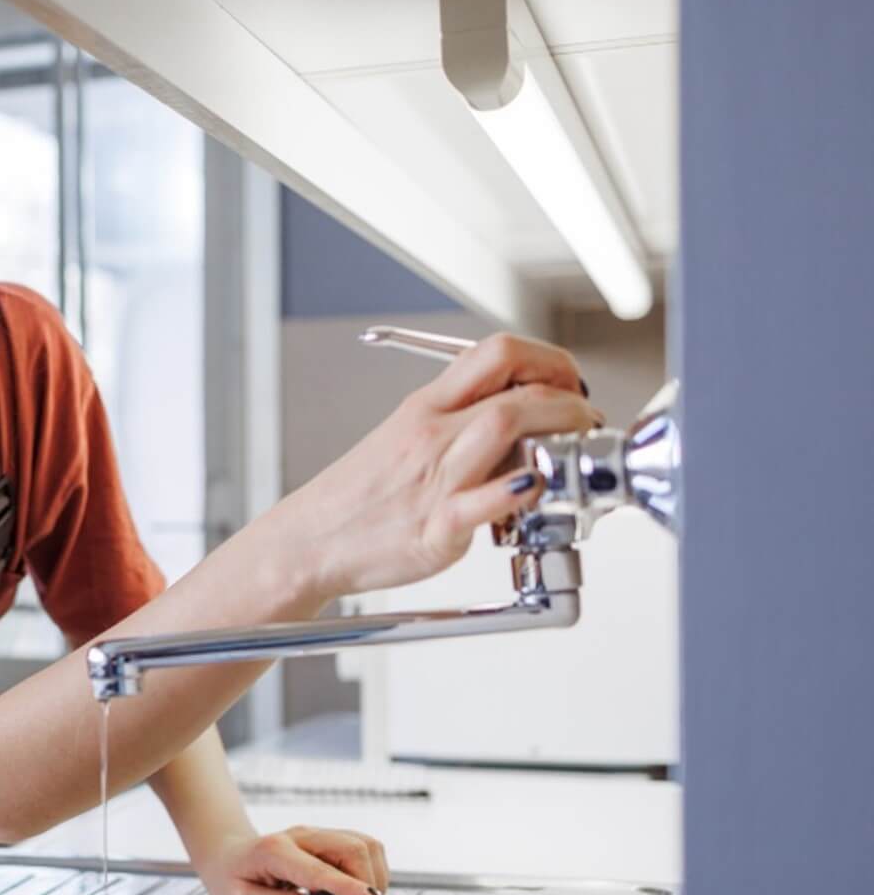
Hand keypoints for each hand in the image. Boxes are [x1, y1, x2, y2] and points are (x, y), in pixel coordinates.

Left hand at [192, 825, 390, 894]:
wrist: (225, 855)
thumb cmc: (228, 878)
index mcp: (275, 852)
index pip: (320, 870)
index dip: (348, 886)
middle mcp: (300, 836)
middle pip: (353, 848)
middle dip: (366, 882)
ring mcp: (316, 834)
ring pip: (364, 844)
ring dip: (372, 875)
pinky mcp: (326, 838)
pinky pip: (362, 846)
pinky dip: (369, 869)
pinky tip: (355, 889)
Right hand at [272, 333, 600, 599]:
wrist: (308, 542)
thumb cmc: (357, 499)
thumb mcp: (404, 438)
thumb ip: (458, 424)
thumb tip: (518, 420)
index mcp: (424, 408)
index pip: (496, 352)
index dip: (548, 359)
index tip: (567, 384)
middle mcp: (431, 434)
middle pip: (515, 386)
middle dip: (570, 396)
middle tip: (585, 419)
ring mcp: (434, 479)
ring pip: (505, 426)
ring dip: (559, 428)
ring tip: (574, 447)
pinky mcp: (436, 528)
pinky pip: (482, 502)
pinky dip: (517, 490)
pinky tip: (532, 487)